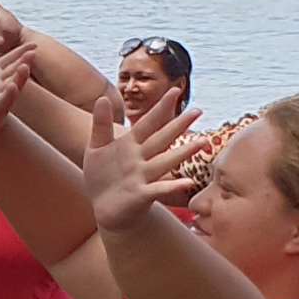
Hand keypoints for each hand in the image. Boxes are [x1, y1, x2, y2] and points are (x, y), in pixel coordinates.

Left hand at [77, 90, 204, 232]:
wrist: (104, 208)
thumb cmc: (102, 176)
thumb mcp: (96, 148)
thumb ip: (100, 124)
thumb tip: (102, 98)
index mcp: (131, 145)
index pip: (148, 122)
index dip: (160, 107)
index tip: (175, 90)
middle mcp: (141, 158)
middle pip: (162, 139)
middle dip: (179, 125)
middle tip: (198, 111)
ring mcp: (143, 176)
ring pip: (166, 161)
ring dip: (184, 152)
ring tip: (202, 141)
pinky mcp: (141, 194)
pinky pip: (159, 189)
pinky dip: (173, 186)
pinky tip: (188, 183)